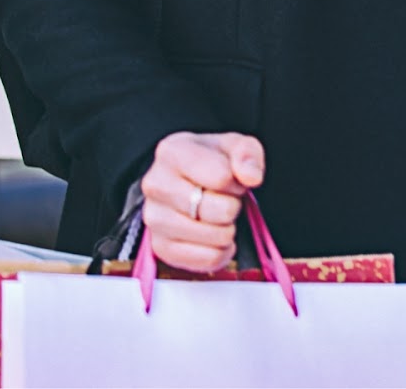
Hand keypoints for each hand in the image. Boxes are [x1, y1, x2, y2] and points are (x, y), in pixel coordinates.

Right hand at [138, 132, 264, 271]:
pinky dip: (222, 251)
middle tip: (225, 199)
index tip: (231, 180)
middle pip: (217, 209)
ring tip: (218, 216)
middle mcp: (155, 185)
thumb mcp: (236, 146)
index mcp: (172, 152)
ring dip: (228, 229)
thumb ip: (247, 154)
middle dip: (232, 206)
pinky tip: (215, 236)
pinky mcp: (160, 247)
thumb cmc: (214, 161)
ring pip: (214, 236)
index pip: (222, 177)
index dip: (237, 182)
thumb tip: (252, 177)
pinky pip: (207, 259)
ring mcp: (154, 218)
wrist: (188, 181)